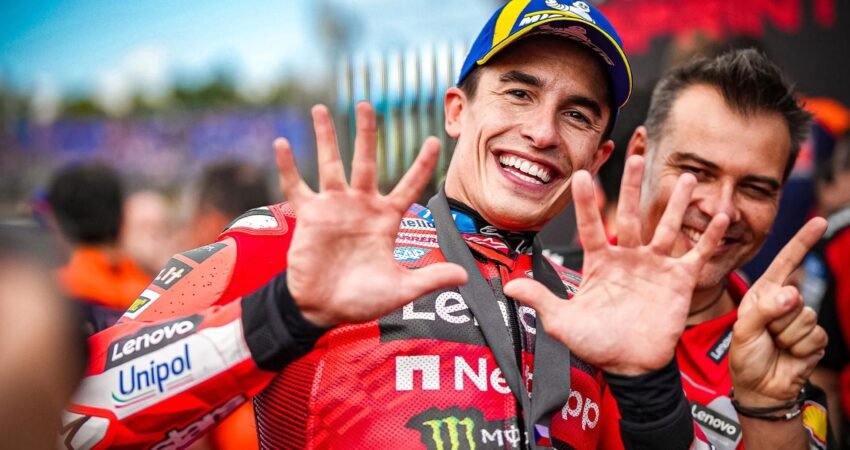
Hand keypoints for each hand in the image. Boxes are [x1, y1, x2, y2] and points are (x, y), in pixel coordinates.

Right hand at [276, 102, 466, 326]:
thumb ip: (429, 279)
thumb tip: (463, 277)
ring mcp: (334, 208)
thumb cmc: (362, 299)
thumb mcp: (400, 289)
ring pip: (330, 164)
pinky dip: (288, 167)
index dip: (421, 165)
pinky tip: (281, 143)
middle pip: (366, 162)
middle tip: (366, 105)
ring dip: (325, 137)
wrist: (324, 310)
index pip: (408, 185)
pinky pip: (296, 187)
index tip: (435, 140)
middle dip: (367, 134)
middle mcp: (361, 206)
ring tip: (320, 109)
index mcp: (386, 219)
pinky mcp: (309, 216)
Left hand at [505, 155, 728, 374]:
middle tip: (636, 156)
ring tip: (684, 177)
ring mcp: (655, 266)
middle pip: (630, 215)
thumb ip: (540, 299)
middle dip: (632, 187)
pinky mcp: (679, 280)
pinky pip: (697, 253)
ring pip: (666, 227)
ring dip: (675, 203)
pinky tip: (720, 214)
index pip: (590, 226)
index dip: (585, 202)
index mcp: (600, 263)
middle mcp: (628, 258)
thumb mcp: (563, 322)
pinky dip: (709, 236)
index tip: (581, 174)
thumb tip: (509, 285)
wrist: (630, 366)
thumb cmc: (596, 344)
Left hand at [729, 218, 828, 405]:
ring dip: (785, 335)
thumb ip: (765, 310)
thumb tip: (793, 294)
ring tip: (775, 344)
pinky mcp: (814, 338)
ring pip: (803, 317)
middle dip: (776, 318)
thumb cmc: (745, 355)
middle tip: (765, 335)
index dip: (803, 242)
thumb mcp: (744, 329)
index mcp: (765, 293)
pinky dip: (798, 347)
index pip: (786, 262)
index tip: (820, 222)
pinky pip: (813, 335)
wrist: (758, 387)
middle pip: (794, 295)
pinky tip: (789, 353)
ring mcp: (801, 320)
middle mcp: (785, 302)